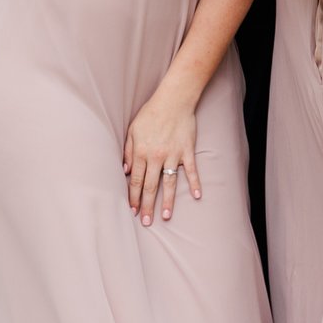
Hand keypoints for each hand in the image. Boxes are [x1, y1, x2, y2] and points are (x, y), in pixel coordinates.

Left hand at [122, 84, 202, 224]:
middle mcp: (156, 157)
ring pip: (169, 183)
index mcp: (141, 153)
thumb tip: (125, 171)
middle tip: (146, 222)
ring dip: (166, 201)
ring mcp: (173, 155)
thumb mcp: (132, 130)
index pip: (135, 181)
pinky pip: (191, 170)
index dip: (133, 197)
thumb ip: (128, 151)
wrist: (174, 100)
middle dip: (147, 206)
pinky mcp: (187, 151)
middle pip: (150, 186)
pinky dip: (195, 183)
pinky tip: (197, 196)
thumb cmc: (150, 114)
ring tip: (165, 217)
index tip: (132, 211)